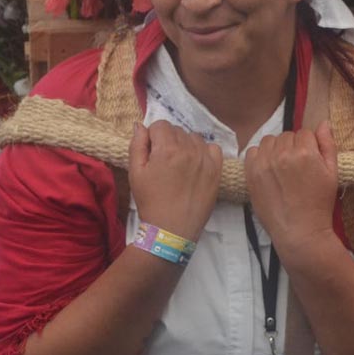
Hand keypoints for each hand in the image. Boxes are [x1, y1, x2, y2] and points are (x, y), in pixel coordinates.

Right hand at [129, 121, 221, 242]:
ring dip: (185, 145)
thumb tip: (140, 125)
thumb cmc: (150, 202)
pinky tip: (195, 164)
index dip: (153, 137)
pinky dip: (204, 152)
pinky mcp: (217, 170)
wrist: (172, 229)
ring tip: (179, 164)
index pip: (160, 125)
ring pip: (194, 138)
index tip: (152, 152)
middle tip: (163, 162)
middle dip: (168, 140)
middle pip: (177, 130)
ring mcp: (206, 159)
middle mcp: (189, 149)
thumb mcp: (136, 173)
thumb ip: (137, 145)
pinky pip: (213, 148)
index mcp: (168, 149)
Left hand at [244, 121, 339, 260]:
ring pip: (270, 140)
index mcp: (305, 152)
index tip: (309, 159)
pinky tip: (269, 169)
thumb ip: (328, 145)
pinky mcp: (251, 173)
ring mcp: (264, 163)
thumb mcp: (332, 174)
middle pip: (287, 135)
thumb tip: (324, 123)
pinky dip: (260, 156)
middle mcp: (283, 154)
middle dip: (293, 146)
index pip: (305, 133)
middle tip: (296, 166)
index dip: (309, 145)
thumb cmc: (319, 204)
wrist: (299, 231)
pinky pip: (253, 151)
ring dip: (276, 148)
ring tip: (282, 166)